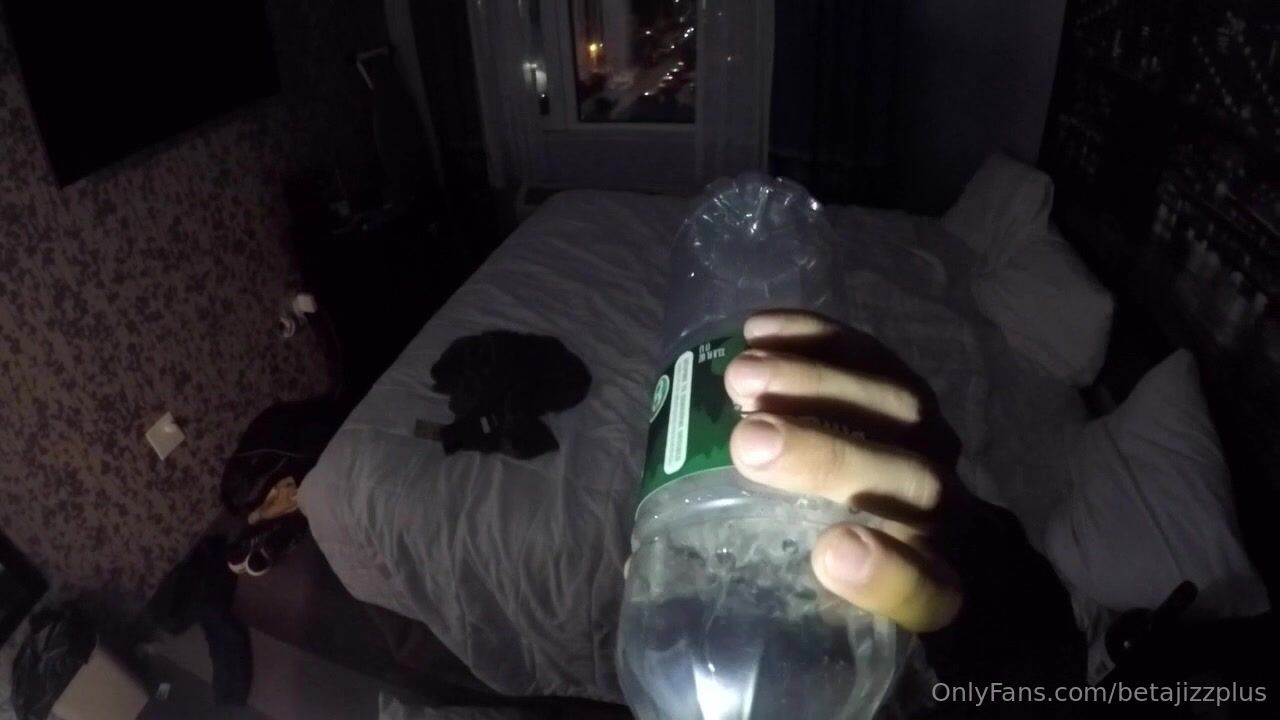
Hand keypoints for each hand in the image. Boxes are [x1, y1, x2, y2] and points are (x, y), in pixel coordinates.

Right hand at [725, 310, 962, 632]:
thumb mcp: (798, 599)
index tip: (831, 553)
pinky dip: (819, 339)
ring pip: (897, 406)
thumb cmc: (842, 568)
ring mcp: (934, 445)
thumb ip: (739, 588)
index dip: (886, 574)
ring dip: (819, 385)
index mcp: (928, 590)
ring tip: (742, 377)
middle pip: (910, 483)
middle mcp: (945, 515)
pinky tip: (758, 332)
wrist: (915, 520)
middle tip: (751, 443)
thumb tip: (646, 564)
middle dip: (832, 458)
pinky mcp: (909, 392)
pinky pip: (873, 356)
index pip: (926, 589)